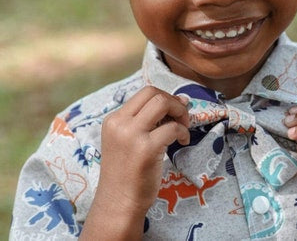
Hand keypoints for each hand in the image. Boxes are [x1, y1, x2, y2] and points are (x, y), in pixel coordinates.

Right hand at [92, 86, 189, 217]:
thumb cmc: (127, 174)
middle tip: (181, 118)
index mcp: (113, 120)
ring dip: (180, 112)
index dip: (166, 98)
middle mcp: (119, 124)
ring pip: (162, 103)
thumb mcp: (129, 141)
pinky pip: (173, 128)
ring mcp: (131, 135)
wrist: (118, 204)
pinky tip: (183, 142)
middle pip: (154, 93)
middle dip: (174, 102)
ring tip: (183, 128)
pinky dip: (183, 132)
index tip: (175, 111)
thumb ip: (149, 121)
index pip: (144, 93)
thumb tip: (182, 99)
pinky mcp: (146, 149)